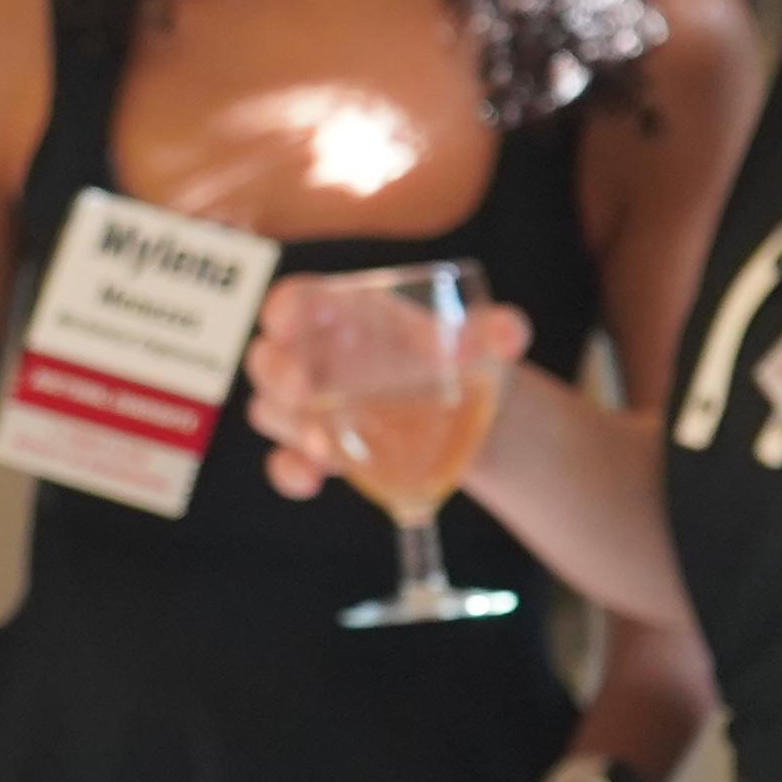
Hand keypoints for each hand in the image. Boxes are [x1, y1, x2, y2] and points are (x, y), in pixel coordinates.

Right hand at [246, 287, 533, 498]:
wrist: (468, 414)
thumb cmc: (459, 358)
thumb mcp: (481, 342)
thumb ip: (499, 331)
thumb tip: (512, 333)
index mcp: (346, 315)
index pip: (296, 300)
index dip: (284, 308)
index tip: (286, 322)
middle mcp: (317, 356)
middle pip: (268, 357)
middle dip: (278, 373)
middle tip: (304, 390)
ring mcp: (311, 406)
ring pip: (269, 409)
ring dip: (291, 427)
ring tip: (329, 448)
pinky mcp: (318, 450)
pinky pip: (283, 461)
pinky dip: (290, 472)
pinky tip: (313, 481)